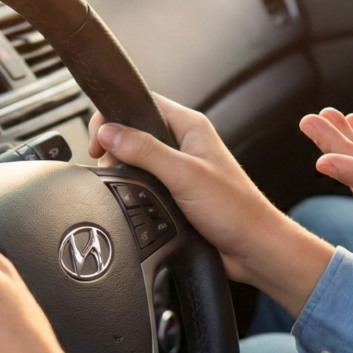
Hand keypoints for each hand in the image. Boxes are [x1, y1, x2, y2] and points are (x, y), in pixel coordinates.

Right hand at [88, 98, 333, 316]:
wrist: (253, 249)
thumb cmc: (236, 210)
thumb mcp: (185, 174)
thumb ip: (145, 151)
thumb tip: (109, 133)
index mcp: (190, 126)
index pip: (141, 103)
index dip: (113, 117)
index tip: (99, 141)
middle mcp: (184, 144)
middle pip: (133, 134)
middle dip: (115, 151)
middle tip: (112, 170)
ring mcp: (179, 170)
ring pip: (136, 162)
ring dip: (125, 175)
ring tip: (128, 189)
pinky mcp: (175, 194)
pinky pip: (144, 186)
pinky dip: (135, 193)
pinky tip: (137, 204)